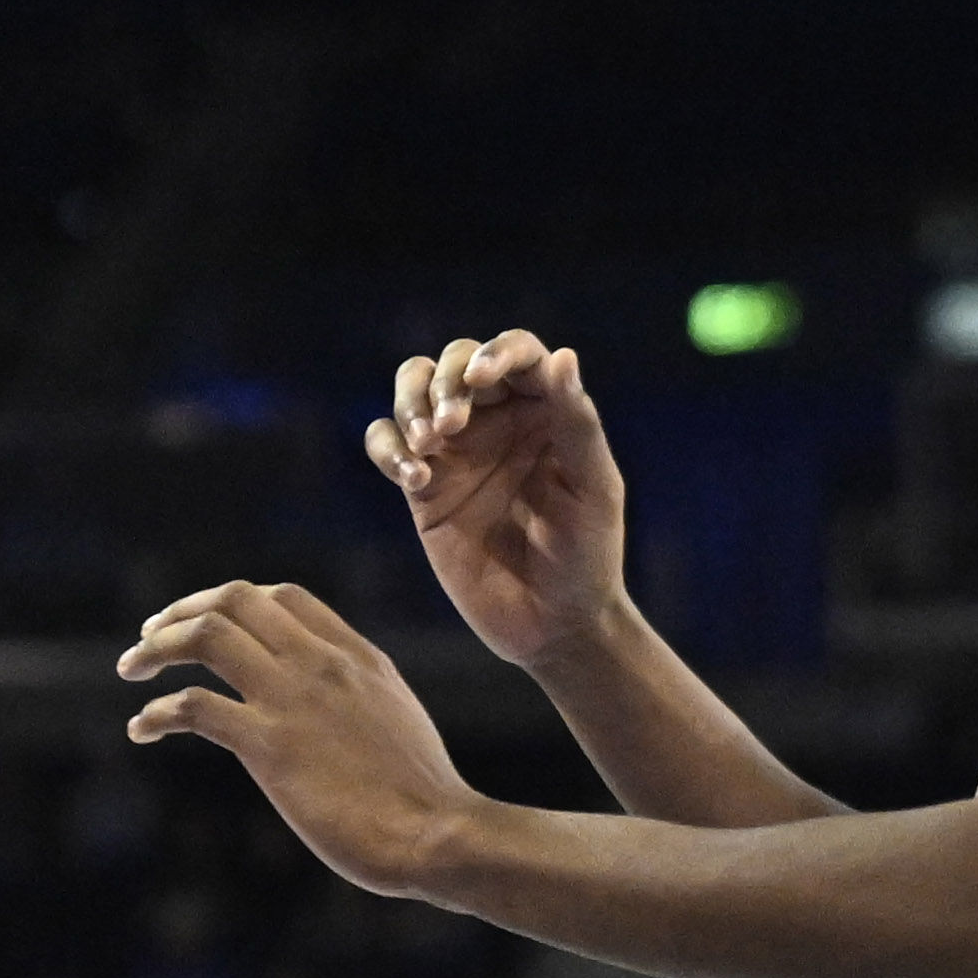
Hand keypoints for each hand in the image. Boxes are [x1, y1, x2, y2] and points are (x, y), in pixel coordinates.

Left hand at [118, 581, 482, 901]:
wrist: (439, 834)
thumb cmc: (423, 794)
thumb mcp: (396, 717)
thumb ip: (357, 692)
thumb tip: (328, 697)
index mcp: (356, 655)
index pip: (283, 596)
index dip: (233, 599)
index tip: (205, 619)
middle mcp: (321, 663)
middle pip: (235, 599)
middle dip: (183, 609)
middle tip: (150, 633)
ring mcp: (293, 699)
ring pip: (206, 636)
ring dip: (156, 647)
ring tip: (129, 668)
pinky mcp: (269, 746)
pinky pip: (193, 707)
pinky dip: (156, 712)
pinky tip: (141, 730)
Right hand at [364, 331, 630, 673]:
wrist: (551, 625)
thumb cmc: (588, 556)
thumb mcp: (593, 489)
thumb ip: (577, 423)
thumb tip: (562, 356)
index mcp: (546, 411)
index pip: (518, 353)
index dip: (496, 352)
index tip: (482, 379)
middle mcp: (497, 420)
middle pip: (454, 361)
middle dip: (445, 382)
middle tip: (450, 426)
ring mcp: (456, 451)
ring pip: (412, 389)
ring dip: (410, 404)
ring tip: (427, 444)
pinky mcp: (421, 486)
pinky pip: (385, 442)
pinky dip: (389, 449)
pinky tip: (415, 477)